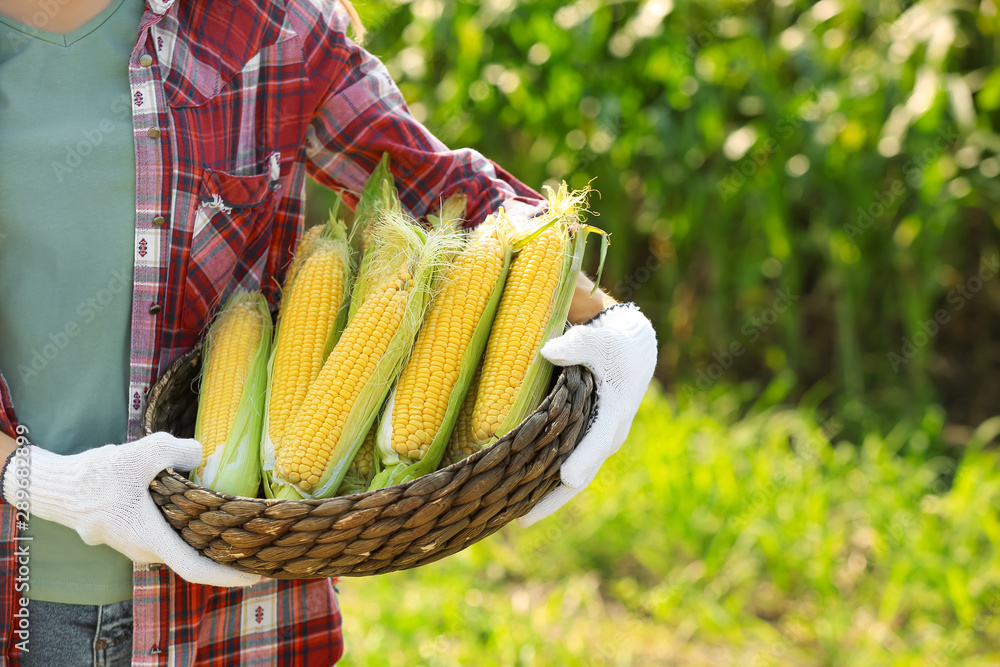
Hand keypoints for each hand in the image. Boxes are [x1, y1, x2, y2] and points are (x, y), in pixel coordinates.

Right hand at [1, 432, 259, 587]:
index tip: (255, 574)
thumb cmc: (97, 476)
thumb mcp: (143, 452)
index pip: (196, 568)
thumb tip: (201, 454)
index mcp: (151, 539)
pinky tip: (200, 505)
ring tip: (235, 520)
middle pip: (193, 556)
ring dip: (204, 535)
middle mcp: (145, 550)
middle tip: (256, 539)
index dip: (228, 574)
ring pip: (178, 543)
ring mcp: (136, 544)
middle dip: (224, 550)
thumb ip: (179, 451)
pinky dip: (186, 526)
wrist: (56, 486)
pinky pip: (165, 534)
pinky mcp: (130, 533)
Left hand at [518, 303, 656, 526]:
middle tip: (524, 519)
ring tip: (514, 518)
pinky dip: (543, 485)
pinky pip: (562, 470)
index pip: (597, 441)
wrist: (631, 355)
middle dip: (553, 499)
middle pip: (581, 476)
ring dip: (545, 499)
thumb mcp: (600, 339)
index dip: (583, 460)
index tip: (567, 478)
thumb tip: (548, 351)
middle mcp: (607, 437)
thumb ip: (577, 343)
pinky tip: (518, 498)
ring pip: (571, 481)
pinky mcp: (583, 444)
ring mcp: (595, 445)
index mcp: (614, 413)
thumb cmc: (613, 345)